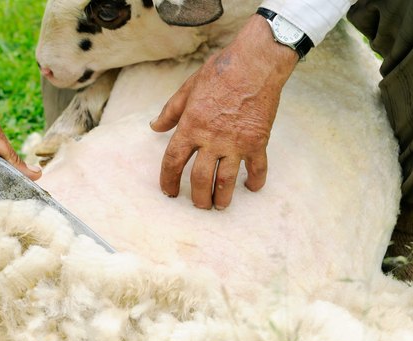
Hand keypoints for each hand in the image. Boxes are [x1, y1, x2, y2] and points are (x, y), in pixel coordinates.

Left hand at [150, 15, 297, 209]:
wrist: (256, 62)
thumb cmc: (220, 71)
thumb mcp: (188, 88)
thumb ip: (170, 112)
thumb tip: (155, 127)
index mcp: (191, 126)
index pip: (173, 161)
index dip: (168, 180)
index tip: (168, 191)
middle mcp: (212, 139)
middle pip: (200, 179)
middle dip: (197, 197)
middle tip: (199, 205)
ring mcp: (236, 143)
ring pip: (226, 181)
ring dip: (222, 197)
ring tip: (219, 205)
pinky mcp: (258, 142)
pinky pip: (257, 169)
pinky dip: (255, 182)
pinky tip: (251, 188)